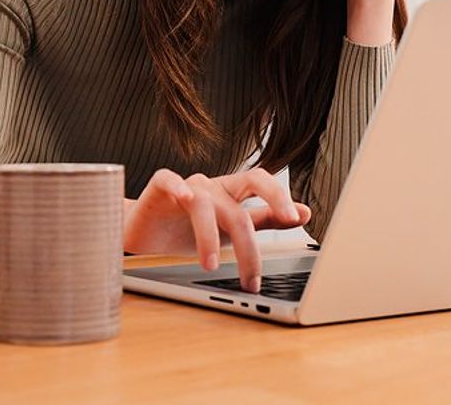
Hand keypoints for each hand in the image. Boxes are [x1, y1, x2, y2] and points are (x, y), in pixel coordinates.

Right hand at [123, 168, 311, 293]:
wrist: (145, 234)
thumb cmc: (189, 230)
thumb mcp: (231, 229)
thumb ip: (266, 220)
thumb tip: (305, 212)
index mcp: (232, 192)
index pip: (260, 184)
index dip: (278, 197)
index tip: (296, 218)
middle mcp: (212, 187)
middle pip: (235, 208)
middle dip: (246, 244)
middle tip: (251, 272)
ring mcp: (186, 186)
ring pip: (204, 204)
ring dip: (208, 237)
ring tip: (209, 266)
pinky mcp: (159, 187)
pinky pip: (169, 180)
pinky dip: (177, 187)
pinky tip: (184, 199)